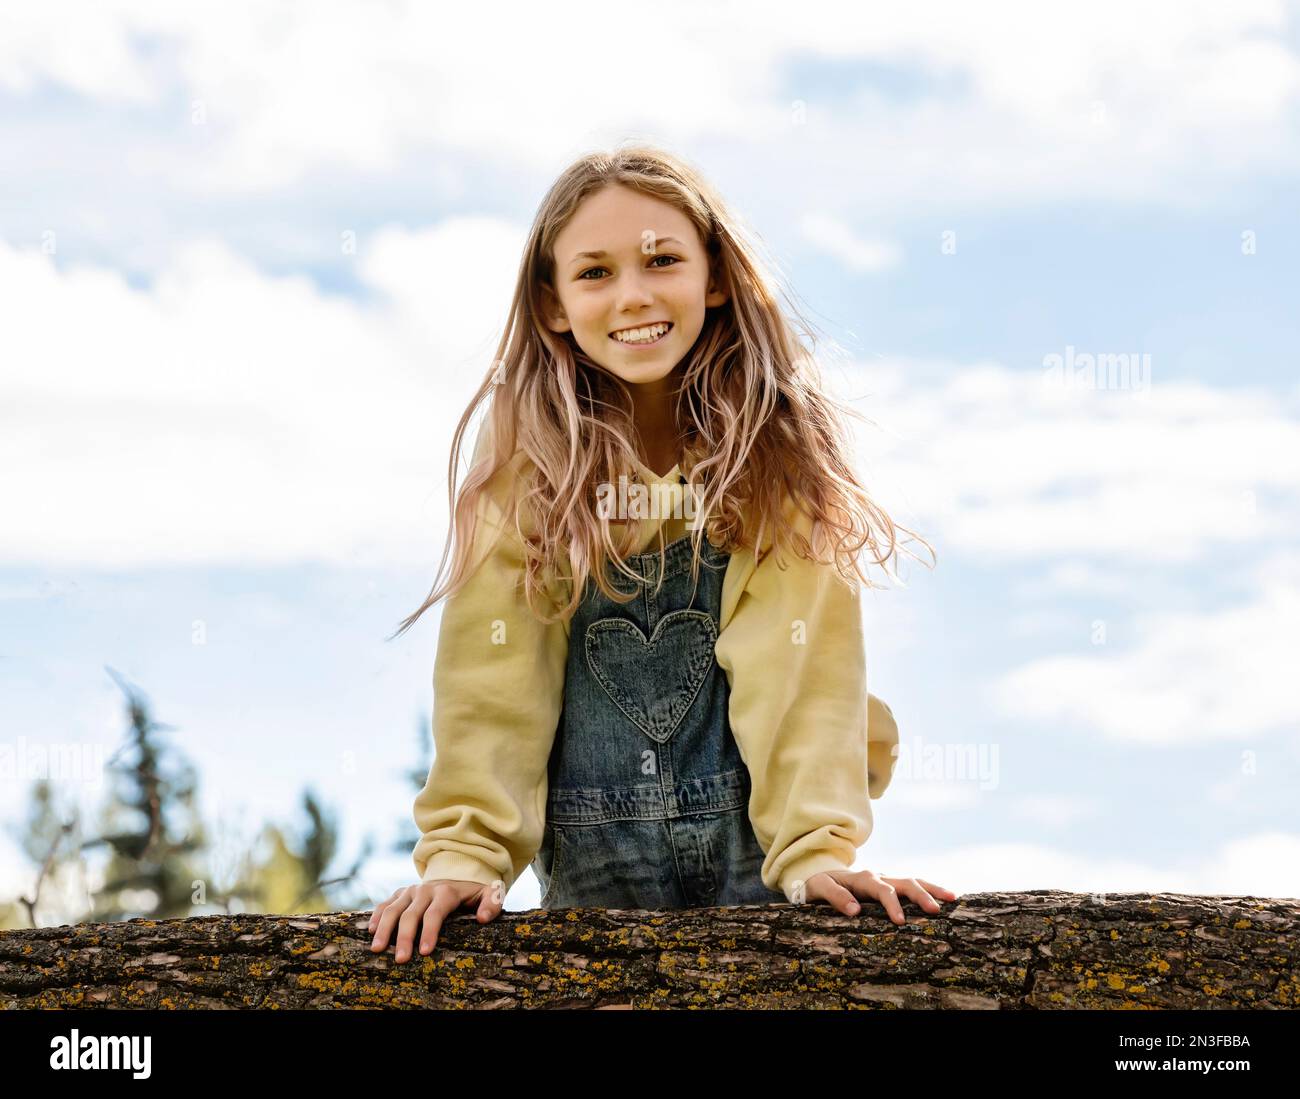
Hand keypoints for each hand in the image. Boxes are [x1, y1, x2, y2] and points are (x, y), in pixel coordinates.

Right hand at [366, 879, 503, 963]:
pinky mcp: (401, 893)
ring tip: (377, 949)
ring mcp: (410, 891)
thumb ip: (492, 903)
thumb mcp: (489, 893)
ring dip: (384, 928)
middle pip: (411, 914)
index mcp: (446, 891)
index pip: (435, 913)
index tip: (425, 951)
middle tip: (401, 959)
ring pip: (393, 909)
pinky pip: (385, 904)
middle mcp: (425, 890)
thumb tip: (483, 919)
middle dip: (404, 937)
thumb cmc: (473, 892)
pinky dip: (376, 916)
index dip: (429, 931)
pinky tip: (370, 931)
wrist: (458, 874)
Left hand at [801, 869, 956, 923]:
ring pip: (913, 881)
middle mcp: (878, 877)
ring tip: (953, 898)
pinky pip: (911, 887)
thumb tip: (855, 911)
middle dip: (922, 894)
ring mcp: (886, 881)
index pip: (882, 890)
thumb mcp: (820, 889)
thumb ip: (835, 897)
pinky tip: (943, 899)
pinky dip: (928, 890)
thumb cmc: (819, 884)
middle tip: (936, 910)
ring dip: (932, 889)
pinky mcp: (890, 887)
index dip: (892, 904)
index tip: (900, 921)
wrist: (819, 875)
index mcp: (863, 879)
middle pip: (905, 882)